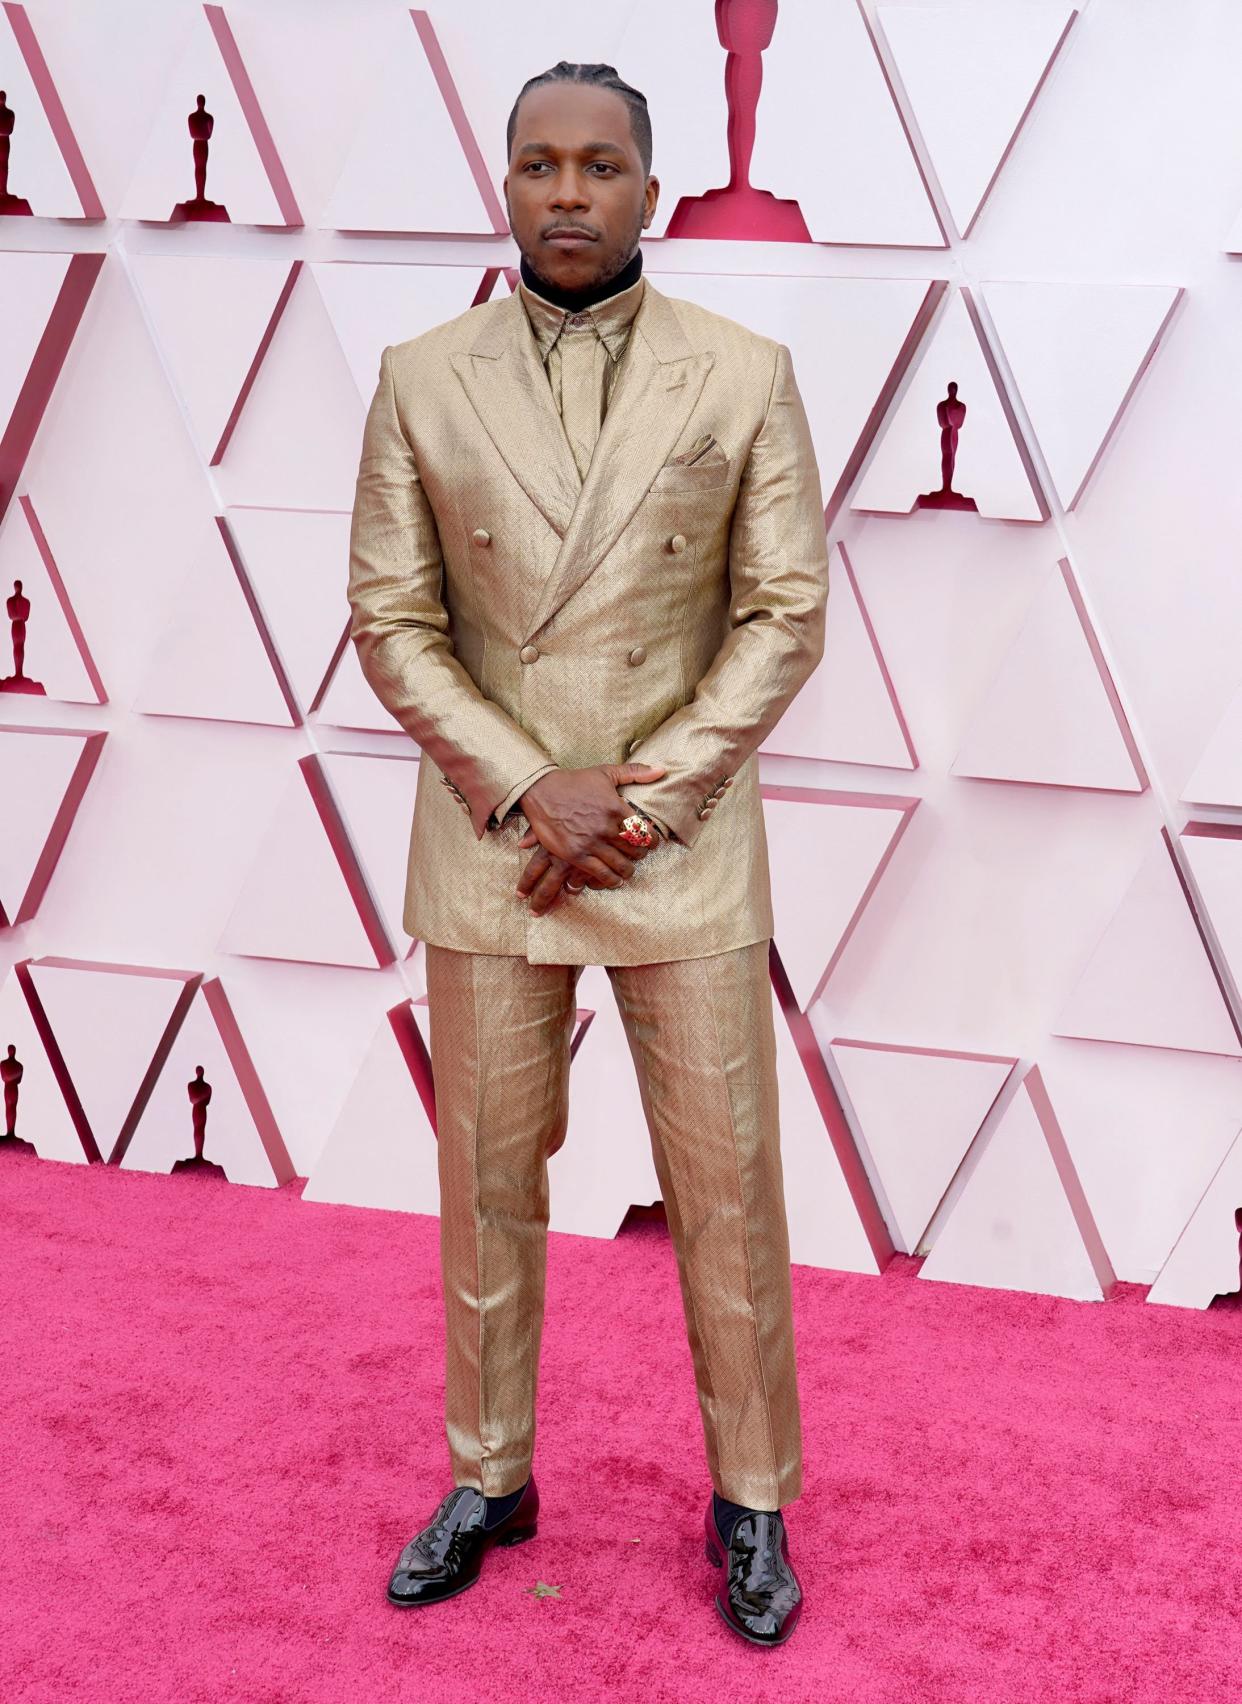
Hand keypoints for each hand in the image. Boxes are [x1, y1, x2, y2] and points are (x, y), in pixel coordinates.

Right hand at [515, 761, 664, 915]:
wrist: (541, 791)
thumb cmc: (575, 781)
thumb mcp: (606, 772)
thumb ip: (635, 772)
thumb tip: (662, 770)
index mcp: (616, 807)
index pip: (644, 832)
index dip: (652, 841)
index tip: (652, 844)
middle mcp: (606, 826)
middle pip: (634, 849)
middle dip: (640, 855)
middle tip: (639, 856)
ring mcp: (591, 842)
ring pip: (619, 864)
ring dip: (627, 870)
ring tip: (628, 871)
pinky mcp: (575, 854)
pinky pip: (599, 873)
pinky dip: (610, 880)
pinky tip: (614, 880)